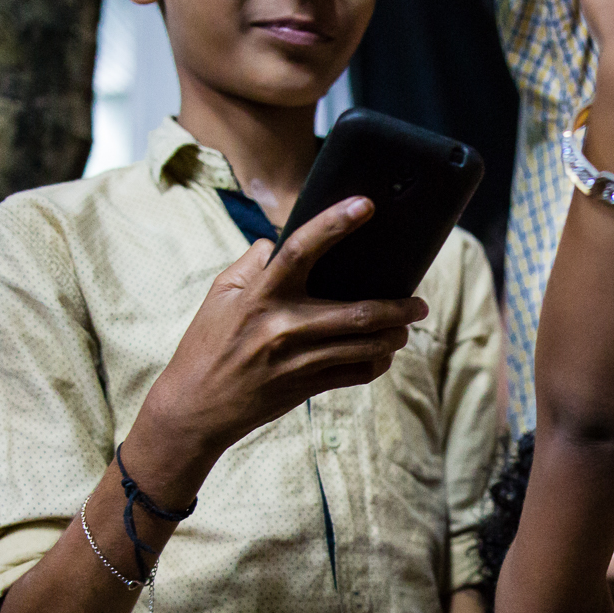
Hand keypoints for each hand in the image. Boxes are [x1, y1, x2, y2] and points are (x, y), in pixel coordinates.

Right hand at [140, 197, 428, 459]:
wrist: (195, 406)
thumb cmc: (206, 344)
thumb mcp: (219, 296)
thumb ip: (251, 265)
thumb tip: (275, 242)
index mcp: (261, 294)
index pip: (301, 248)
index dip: (335, 224)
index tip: (366, 206)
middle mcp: (283, 326)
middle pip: (357, 312)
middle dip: (398, 307)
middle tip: (418, 302)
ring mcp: (297, 360)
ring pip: (365, 346)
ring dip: (394, 335)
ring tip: (405, 327)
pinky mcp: (305, 388)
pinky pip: (355, 374)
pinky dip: (376, 363)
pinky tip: (382, 355)